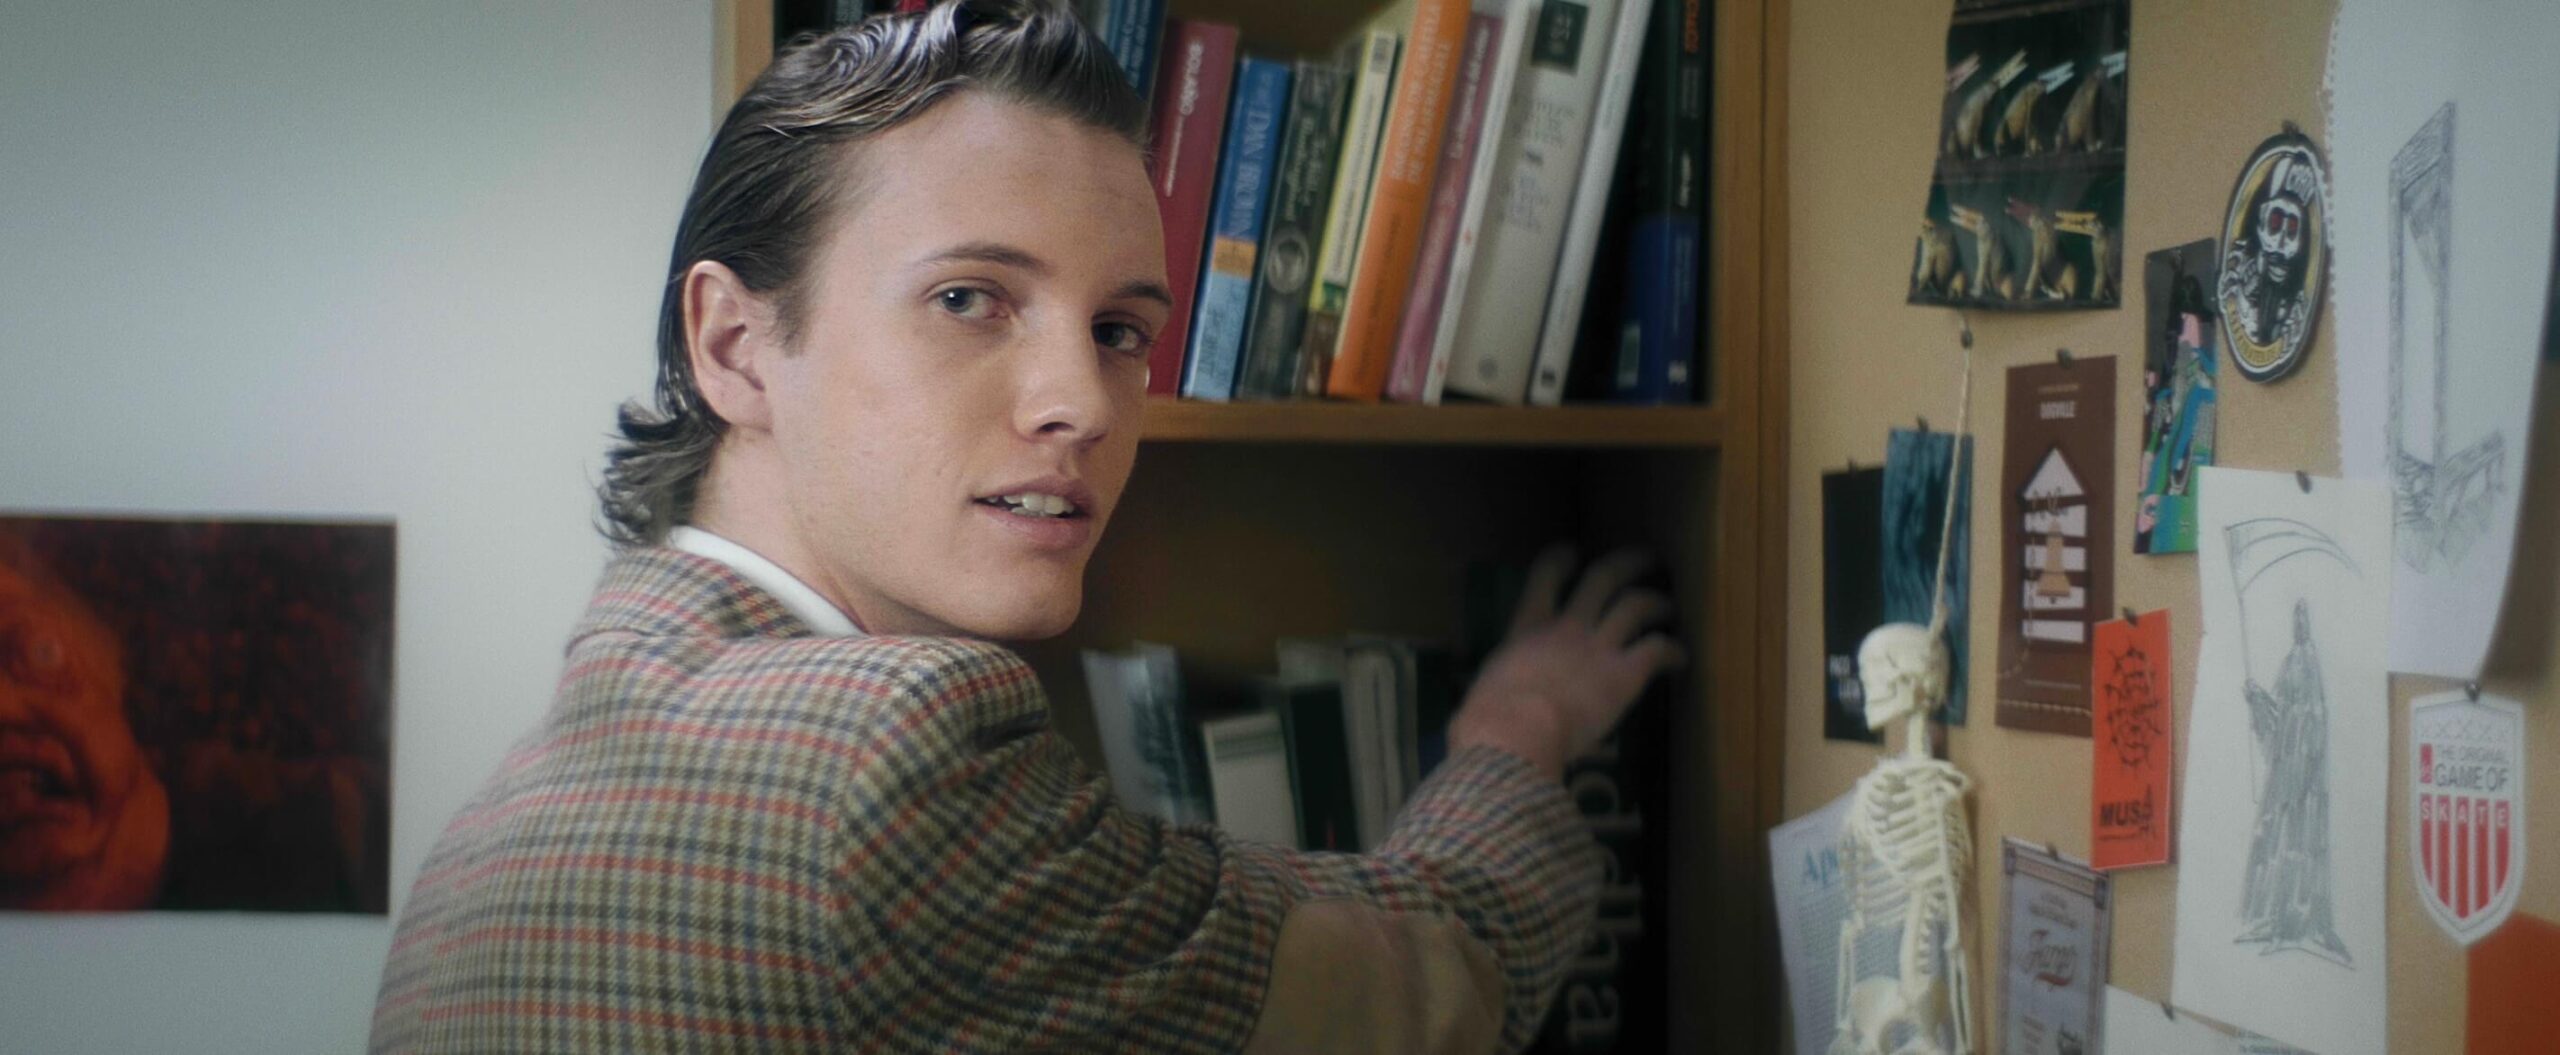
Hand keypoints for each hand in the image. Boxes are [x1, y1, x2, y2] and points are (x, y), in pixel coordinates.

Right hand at [1447, 545, 1685, 779]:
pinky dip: (1673, 651)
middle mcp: (1567, 627)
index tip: (1571, 552)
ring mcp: (1598, 647)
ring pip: (1636, 605)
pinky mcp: (1625, 674)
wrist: (1515, 731)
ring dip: (1655, 601)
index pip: (1545, 577)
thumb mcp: (1483, 692)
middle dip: (1626, 563)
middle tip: (1642, 557)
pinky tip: (1681, 658)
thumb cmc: (1487, 718)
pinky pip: (1657, 651)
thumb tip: (1476, 712)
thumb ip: (1494, 688)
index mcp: (1527, 628)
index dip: (1560, 560)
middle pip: (1603, 578)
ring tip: (1667, 604)